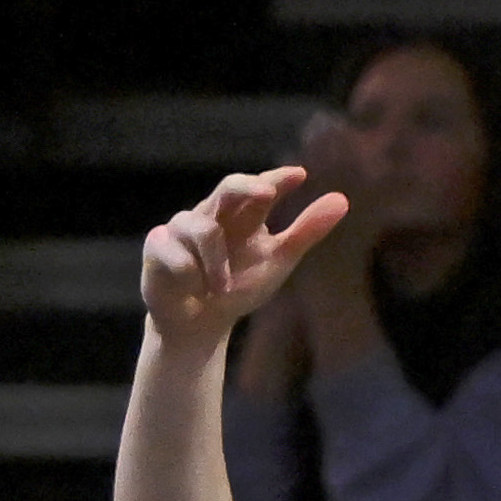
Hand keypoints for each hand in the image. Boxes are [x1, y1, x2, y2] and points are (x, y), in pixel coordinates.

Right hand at [138, 166, 356, 344]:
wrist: (198, 324)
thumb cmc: (237, 287)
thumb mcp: (278, 261)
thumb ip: (306, 232)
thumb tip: (343, 200)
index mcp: (244, 214)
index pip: (262, 187)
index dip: (278, 178)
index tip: (300, 176)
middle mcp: (214, 213)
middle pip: (228, 187)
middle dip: (246, 187)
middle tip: (267, 194)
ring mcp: (182, 227)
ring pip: (202, 229)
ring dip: (215, 262)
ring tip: (221, 287)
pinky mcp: (157, 246)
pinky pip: (176, 254)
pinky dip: (190, 274)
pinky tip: (193, 288)